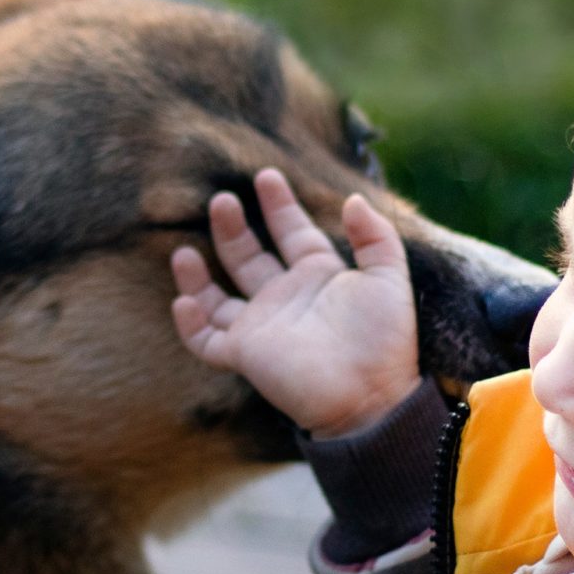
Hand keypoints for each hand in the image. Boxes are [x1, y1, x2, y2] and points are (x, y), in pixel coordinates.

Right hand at [170, 169, 419, 438]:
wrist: (371, 396)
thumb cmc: (384, 340)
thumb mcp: (389, 278)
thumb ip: (375, 236)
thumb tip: (353, 199)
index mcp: (319, 277)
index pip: (292, 233)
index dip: (279, 206)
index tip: (267, 176)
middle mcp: (285, 299)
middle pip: (249, 257)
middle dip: (233, 228)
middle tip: (222, 199)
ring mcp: (262, 327)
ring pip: (217, 298)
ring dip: (198, 275)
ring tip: (184, 250)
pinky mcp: (245, 355)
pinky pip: (206, 341)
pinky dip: (190, 323)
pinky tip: (185, 299)